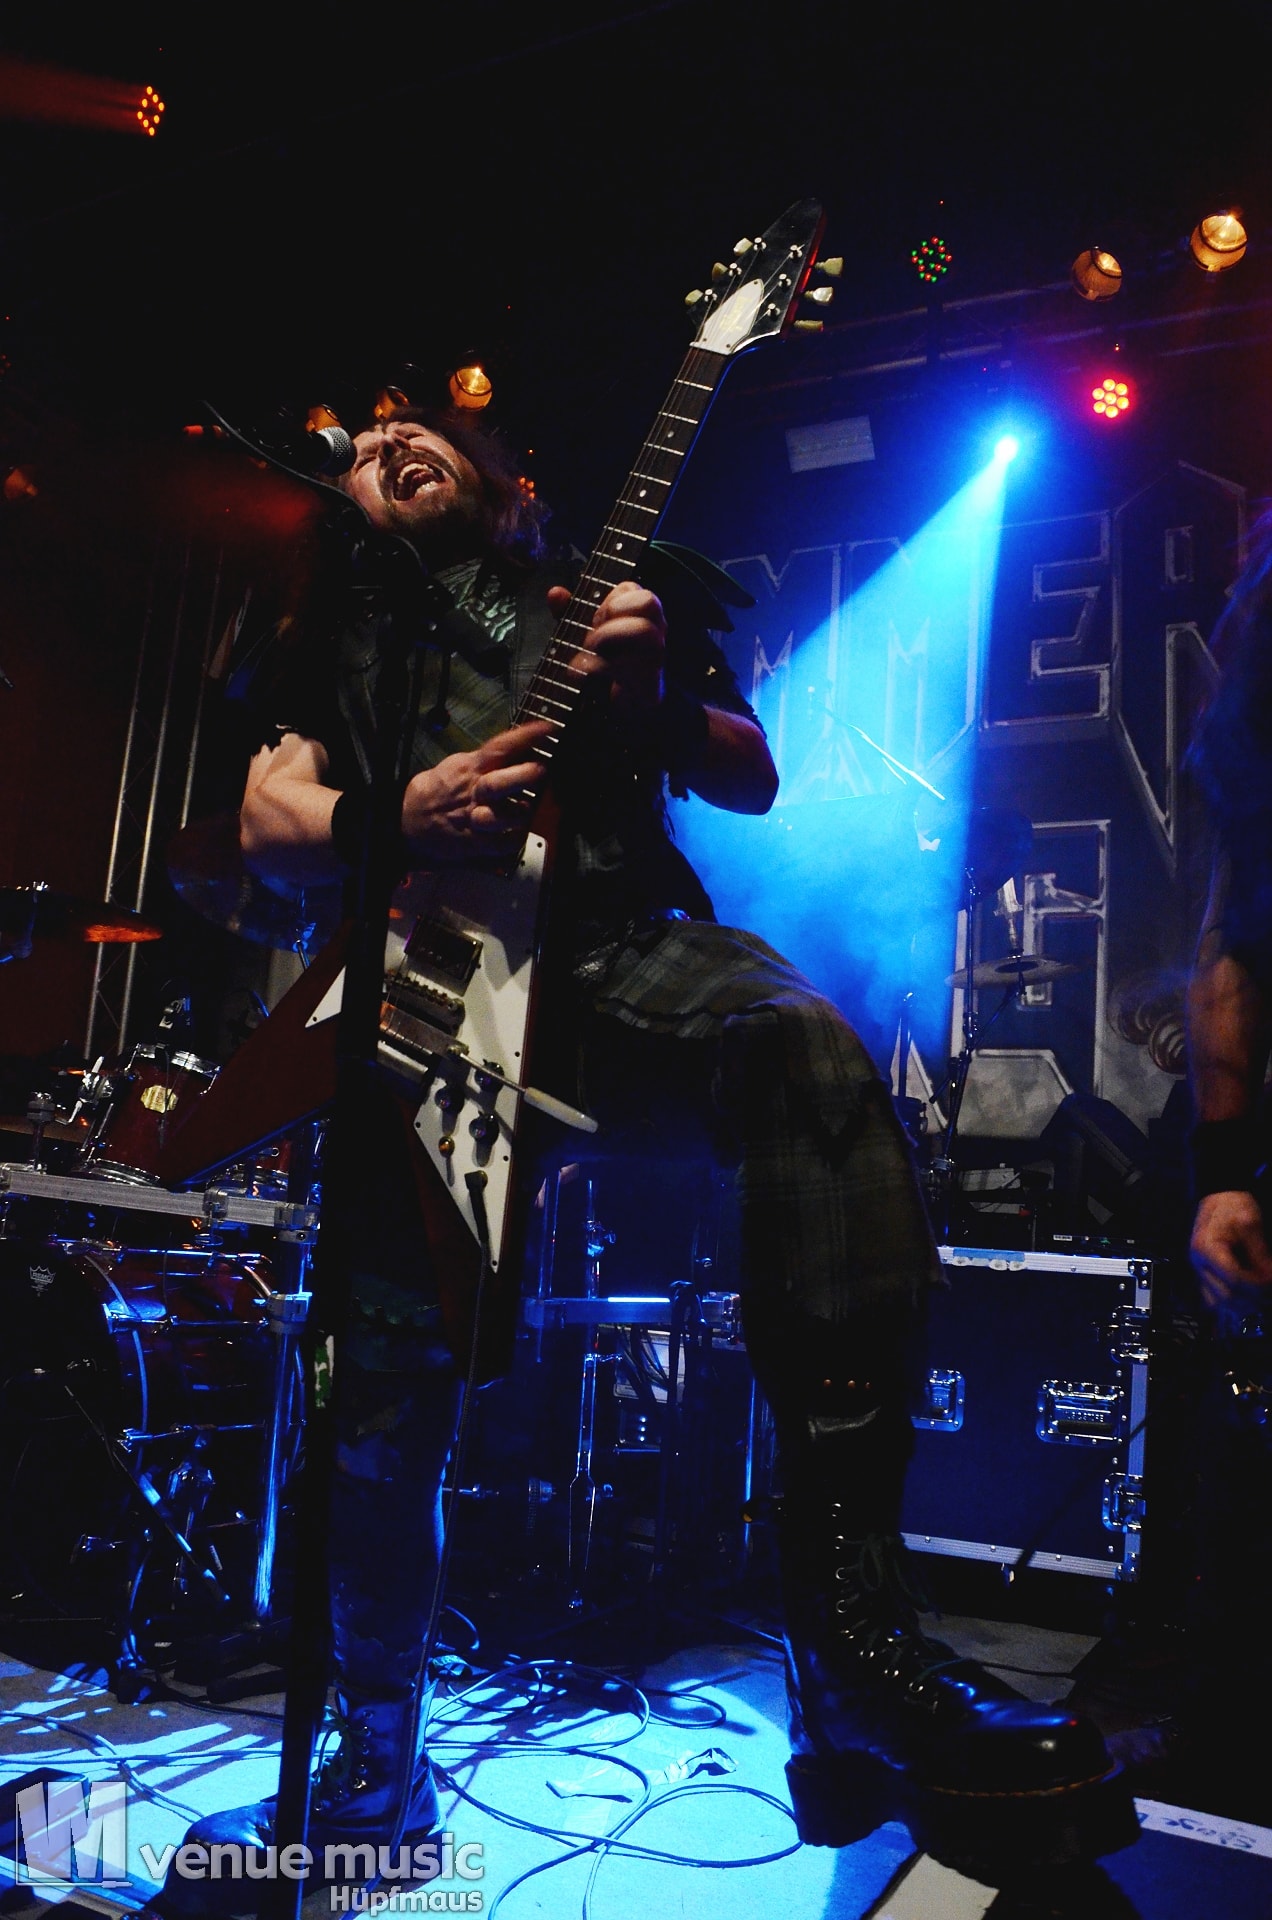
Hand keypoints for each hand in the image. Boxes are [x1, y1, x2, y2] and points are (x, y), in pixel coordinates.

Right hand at [400, 720, 551, 865]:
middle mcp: (475, 792)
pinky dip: (516, 837)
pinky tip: (517, 831)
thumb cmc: (437, 791)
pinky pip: (505, 843)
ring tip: (525, 807)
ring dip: (523, 811)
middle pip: (502, 783)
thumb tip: (521, 750)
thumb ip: (487, 759)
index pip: (500, 747)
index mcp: (470, 768)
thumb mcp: (459, 765)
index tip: (547, 728)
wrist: (408, 820)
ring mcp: (476, 819)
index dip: (525, 737)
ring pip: (508, 816)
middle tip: (540, 771)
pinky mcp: (476, 843)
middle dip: (525, 776)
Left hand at [548, 580, 665, 717]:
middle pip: (649, 603)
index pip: (635, 589)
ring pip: (648, 632)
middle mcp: (654, 634)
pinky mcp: (652, 687)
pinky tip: (588, 673)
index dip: (613, 598)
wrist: (608, 715)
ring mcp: (656, 660)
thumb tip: (556, 593)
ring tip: (589, 653)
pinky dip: (607, 668)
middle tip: (591, 637)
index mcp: (638, 618)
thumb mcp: (578, 637)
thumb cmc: (598, 669)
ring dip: (611, 638)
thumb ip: (569, 614)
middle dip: (614, 613)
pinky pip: (639, 670)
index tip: (596, 618)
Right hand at [1190, 1188, 1271, 1306]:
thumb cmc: (1232, 1206)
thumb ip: (1260, 1252)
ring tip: (1260, 1297)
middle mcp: (1198, 1262)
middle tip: (1268, 1292)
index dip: (1257, 1285)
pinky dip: (1230, 1302)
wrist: (1220, 1198)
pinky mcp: (1203, 1274)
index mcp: (1206, 1248)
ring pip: (1218, 1303)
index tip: (1271, 1280)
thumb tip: (1269, 1277)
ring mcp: (1199, 1270)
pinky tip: (1246, 1296)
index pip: (1233, 1279)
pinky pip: (1213, 1299)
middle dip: (1252, 1298)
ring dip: (1241, 1304)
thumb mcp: (1251, 1223)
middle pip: (1225, 1296)